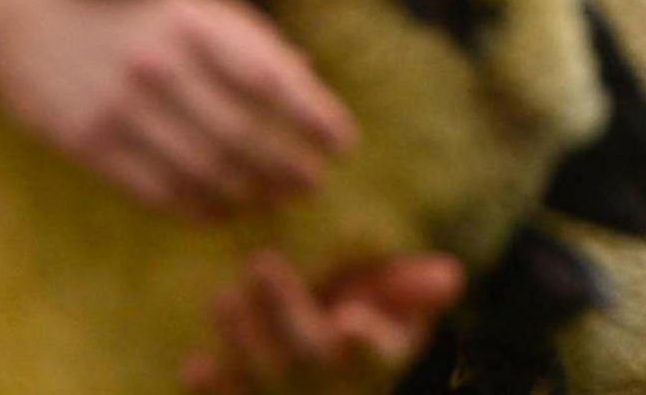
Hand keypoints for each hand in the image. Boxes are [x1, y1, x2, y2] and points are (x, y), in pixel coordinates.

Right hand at [0, 0, 352, 219]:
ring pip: (203, 169)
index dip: (313, 117)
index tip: (343, 141)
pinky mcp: (90, 142)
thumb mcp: (192, 0)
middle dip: (288, 165)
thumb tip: (306, 76)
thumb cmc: (124, 4)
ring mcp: (122, 107)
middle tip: (313, 181)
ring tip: (276, 198)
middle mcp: (161, 65)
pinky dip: (197, 205)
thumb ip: (249, 36)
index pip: (271, 80)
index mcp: (194, 22)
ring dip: (249, 192)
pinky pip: (156, 188)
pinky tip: (223, 209)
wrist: (24, 14)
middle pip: (242, 134)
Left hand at [183, 251, 464, 393]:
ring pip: (265, 379)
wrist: (325, 369)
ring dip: (244, 341)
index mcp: (377, 355)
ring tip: (225, 298)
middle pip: (309, 355)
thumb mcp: (399, 303)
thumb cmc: (367, 316)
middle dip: (285, 312)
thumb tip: (449, 275)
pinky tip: (196, 367)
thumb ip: (414, 287)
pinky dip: (215, 387)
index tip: (349, 320)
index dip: (366, 342)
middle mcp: (334, 384)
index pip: (377, 352)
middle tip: (260, 262)